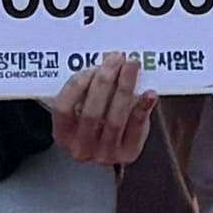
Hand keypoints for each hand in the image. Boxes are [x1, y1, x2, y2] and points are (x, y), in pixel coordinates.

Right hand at [46, 52, 155, 170]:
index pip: (63, 109)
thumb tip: (108, 59)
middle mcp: (81, 147)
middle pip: (91, 113)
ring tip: (131, 67)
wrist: (117, 144)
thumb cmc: (98, 117)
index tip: (91, 67)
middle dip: (104, 81)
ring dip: (124, 88)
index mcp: (63, 134)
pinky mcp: (128, 153)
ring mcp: (105, 154)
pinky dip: (143, 108)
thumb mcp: (86, 102)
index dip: (76, 86)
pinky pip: (136, 128)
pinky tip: (149, 93)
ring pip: (114, 119)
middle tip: (116, 60)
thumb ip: (92, 84)